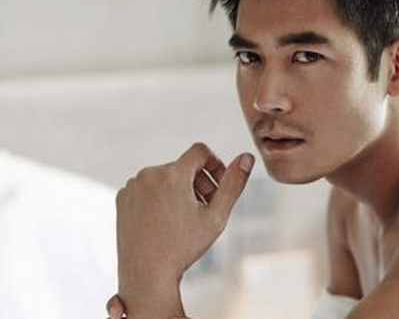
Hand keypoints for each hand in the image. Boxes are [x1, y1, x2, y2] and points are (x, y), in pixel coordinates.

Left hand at [114, 143, 254, 318]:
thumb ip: (233, 183)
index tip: (218, 186)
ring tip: (184, 217)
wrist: (146, 274)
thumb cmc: (184, 247)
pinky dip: (159, 197)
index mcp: (172, 175)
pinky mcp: (122, 197)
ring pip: (165, 176)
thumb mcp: (216, 216)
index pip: (200, 151)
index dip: (215, 165)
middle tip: (205, 209)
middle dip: (198, 182)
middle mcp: (149, 174)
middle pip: (183, 166)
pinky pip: (147, 187)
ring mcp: (132, 185)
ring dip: (179, 190)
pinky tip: (164, 221)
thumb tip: (247, 157)